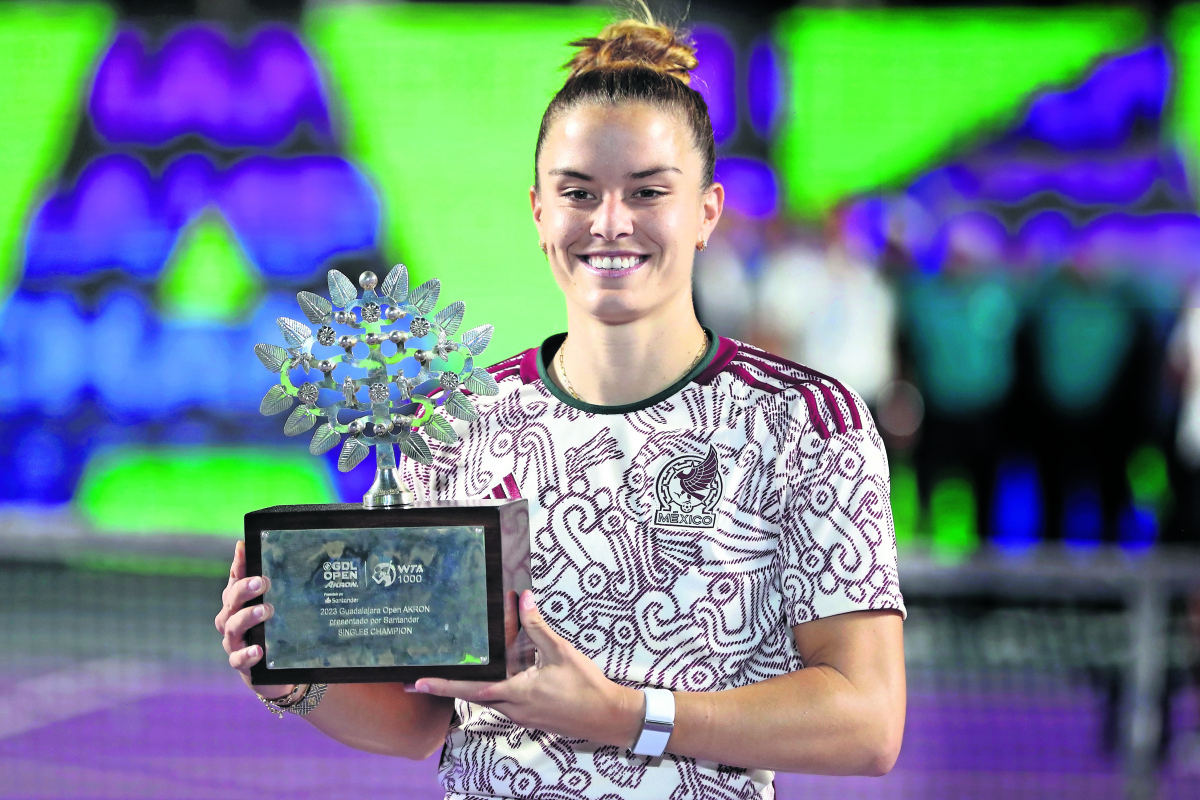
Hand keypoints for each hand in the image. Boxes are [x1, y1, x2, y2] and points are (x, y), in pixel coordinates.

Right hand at [214, 541, 290, 697]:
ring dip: (248, 617)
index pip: (234, 579)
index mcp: (238, 602)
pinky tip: (258, 650)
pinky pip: (238, 659)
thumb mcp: (278, 606)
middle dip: (244, 590)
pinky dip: (247, 654)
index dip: (237, 564)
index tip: (244, 548)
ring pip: (232, 627)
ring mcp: (234, 642)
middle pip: (231, 601)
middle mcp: (230, 619)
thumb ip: (275, 585)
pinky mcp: (241, 663)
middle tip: (261, 582)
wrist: (275, 671)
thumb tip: (276, 554)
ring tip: (265, 610)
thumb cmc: (274, 631)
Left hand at [411, 591, 643, 747]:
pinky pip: (504, 703)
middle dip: (451, 687)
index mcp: (517, 693)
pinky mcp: (531, 717)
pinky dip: (493, 690)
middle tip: (425, 679)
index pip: (473, 689)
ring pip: (489, 700)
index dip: (446, 685)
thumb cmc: (585, 686)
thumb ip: (538, 626)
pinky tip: (495, 677)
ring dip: (473, 688)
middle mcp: (514, 709)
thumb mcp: (561, 652)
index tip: (420, 682)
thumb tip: (524, 599)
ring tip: (456, 673)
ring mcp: (522, 716)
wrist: (607, 716)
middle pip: (475, 697)